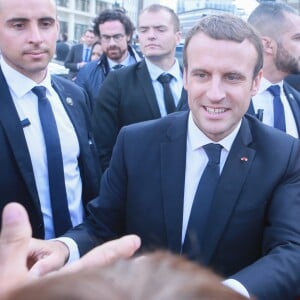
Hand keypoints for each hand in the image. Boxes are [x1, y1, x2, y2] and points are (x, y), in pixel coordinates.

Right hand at [0, 202, 140, 298]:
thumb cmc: (5, 298)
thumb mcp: (6, 272)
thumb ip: (13, 241)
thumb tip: (15, 208)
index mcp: (62, 281)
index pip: (95, 261)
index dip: (116, 249)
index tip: (135, 241)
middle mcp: (72, 289)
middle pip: (102, 274)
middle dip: (124, 265)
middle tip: (145, 259)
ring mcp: (70, 292)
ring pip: (95, 280)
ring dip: (114, 272)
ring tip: (136, 265)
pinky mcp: (64, 293)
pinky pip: (83, 284)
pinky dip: (98, 279)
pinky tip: (104, 276)